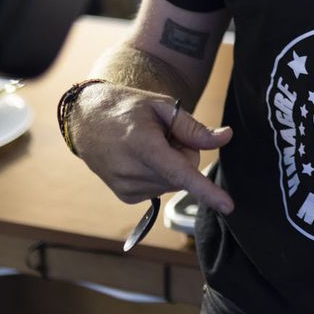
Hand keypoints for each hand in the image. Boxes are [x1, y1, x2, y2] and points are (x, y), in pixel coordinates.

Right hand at [69, 82, 234, 213]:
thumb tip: (226, 138)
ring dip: (170, 165)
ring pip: (174, 183)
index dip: (206, 190)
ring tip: (147, 145)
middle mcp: (131, 171)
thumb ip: (194, 127)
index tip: (228, 206)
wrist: (85, 119)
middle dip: (183, 154)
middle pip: (184, 173)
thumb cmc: (127, 108)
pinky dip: (158, 174)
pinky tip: (141, 158)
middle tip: (162, 135)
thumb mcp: (162, 107)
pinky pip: (160, 188)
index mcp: (142, 145)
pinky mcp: (125, 196)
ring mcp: (126, 187)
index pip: (180, 172)